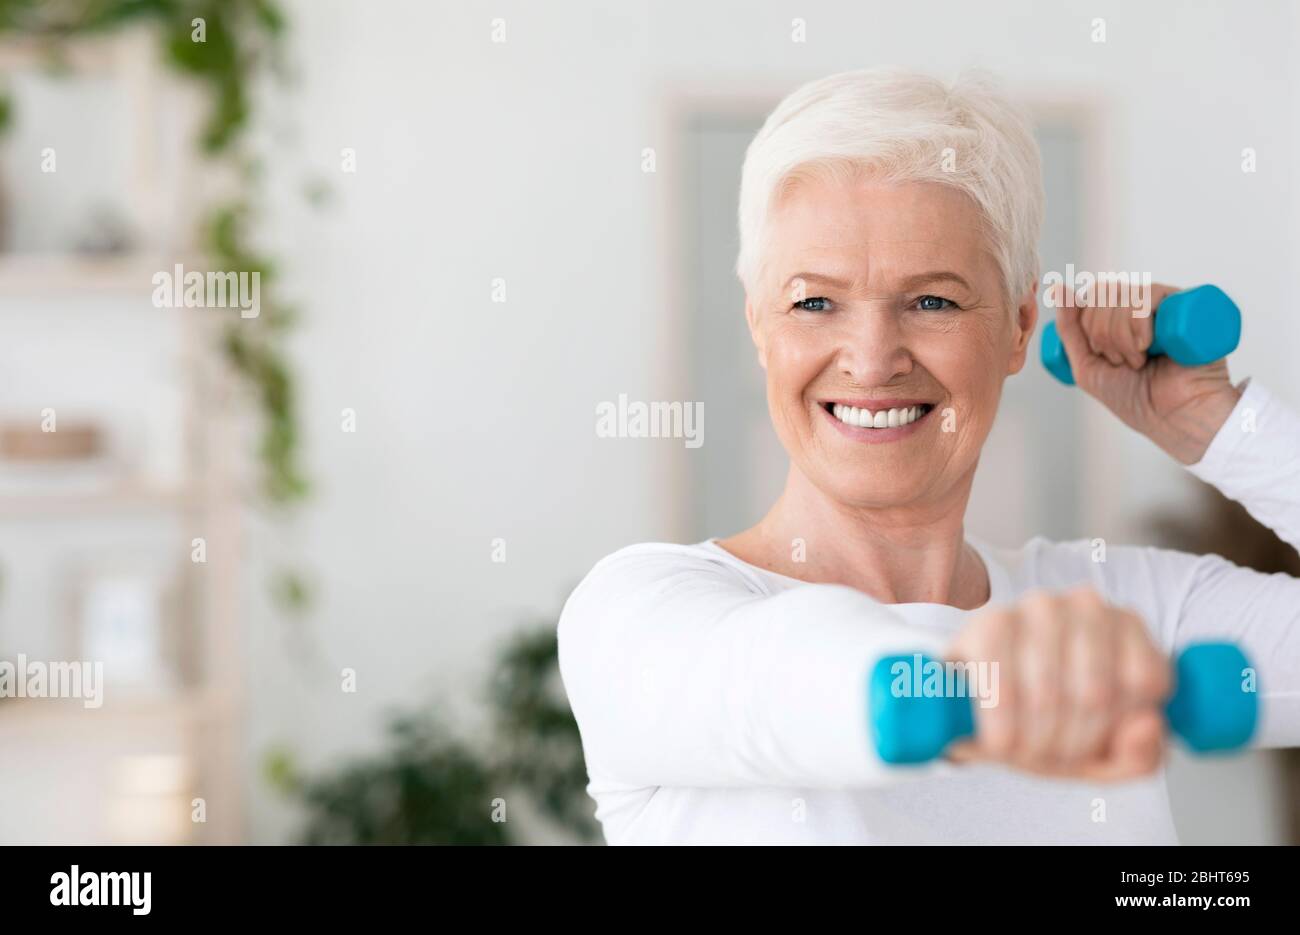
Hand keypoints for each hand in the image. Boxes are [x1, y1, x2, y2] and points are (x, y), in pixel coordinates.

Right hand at [945, 586, 1171, 781]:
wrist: (978, 710)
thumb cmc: (1051, 725)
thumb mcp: (1104, 756)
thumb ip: (1141, 754)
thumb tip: (1149, 725)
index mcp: (1128, 628)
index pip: (1145, 682)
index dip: (1117, 729)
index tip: (1096, 746)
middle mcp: (1088, 606)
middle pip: (1096, 693)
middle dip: (1072, 741)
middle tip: (1053, 755)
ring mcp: (1038, 607)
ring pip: (1048, 692)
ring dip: (1036, 739)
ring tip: (1025, 749)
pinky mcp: (991, 621)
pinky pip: (1002, 682)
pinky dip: (1002, 724)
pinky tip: (1000, 741)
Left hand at [1051, 282, 1241, 463]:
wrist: (1175, 417)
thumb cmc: (1135, 398)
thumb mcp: (1087, 366)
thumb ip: (1069, 329)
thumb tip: (1059, 288)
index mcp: (1119, 317)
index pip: (1090, 297)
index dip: (1088, 326)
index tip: (1102, 358)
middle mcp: (1141, 306)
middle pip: (1102, 293)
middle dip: (1103, 335)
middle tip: (1122, 363)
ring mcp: (1163, 304)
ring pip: (1122, 295)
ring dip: (1120, 336)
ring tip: (1139, 361)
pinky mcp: (1185, 304)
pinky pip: (1148, 293)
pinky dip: (1138, 323)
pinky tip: (1148, 346)